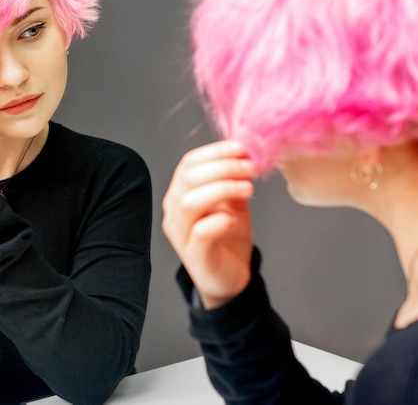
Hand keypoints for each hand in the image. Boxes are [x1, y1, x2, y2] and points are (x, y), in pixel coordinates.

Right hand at [162, 140, 257, 308]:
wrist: (231, 277)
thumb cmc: (229, 235)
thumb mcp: (233, 200)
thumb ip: (235, 178)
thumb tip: (247, 152)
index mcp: (180, 192)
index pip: (189, 163)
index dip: (215, 151)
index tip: (241, 147)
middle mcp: (174, 211)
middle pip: (189, 178)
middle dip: (223, 167)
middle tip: (250, 167)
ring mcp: (181, 234)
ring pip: (190, 202)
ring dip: (222, 188)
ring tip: (248, 188)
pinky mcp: (194, 255)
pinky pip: (200, 232)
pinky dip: (220, 219)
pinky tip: (235, 217)